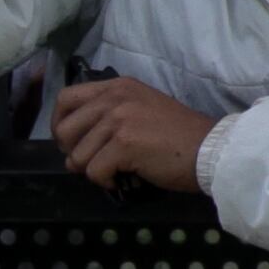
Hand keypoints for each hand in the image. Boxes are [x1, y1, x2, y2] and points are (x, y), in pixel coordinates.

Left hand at [54, 77, 216, 193]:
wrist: (209, 149)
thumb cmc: (179, 134)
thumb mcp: (141, 109)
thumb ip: (109, 115)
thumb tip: (75, 145)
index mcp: (117, 86)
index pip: (66, 98)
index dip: (59, 124)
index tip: (70, 142)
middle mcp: (114, 98)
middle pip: (65, 130)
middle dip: (73, 153)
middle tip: (94, 162)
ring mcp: (118, 119)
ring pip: (77, 156)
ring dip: (93, 171)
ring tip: (115, 171)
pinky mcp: (123, 144)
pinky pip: (94, 172)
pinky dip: (106, 182)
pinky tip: (124, 179)